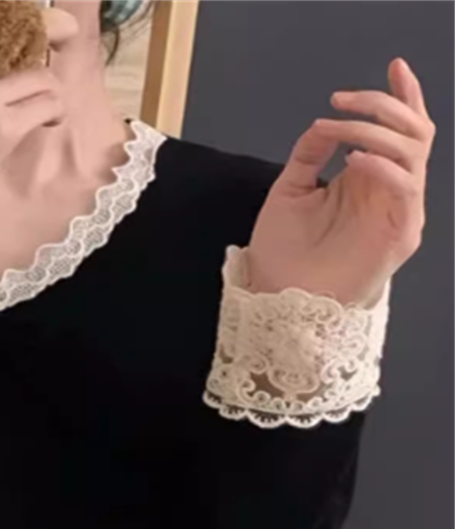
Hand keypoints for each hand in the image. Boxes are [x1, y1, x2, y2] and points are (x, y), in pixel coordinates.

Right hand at [0, 9, 77, 178]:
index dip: (13, 12)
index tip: (36, 21)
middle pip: (17, 32)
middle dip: (39, 40)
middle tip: (43, 55)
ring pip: (38, 71)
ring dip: (46, 85)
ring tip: (42, 97)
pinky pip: (46, 102)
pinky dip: (53, 109)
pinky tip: (47, 119)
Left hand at [247, 57, 435, 306]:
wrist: (278, 298)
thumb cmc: (282, 253)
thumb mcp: (289, 192)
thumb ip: (308, 155)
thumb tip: (322, 125)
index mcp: (366, 179)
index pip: (397, 131)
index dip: (401, 97)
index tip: (394, 66)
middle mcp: (386, 191)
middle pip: (413, 132)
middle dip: (384, 106)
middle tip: (344, 100)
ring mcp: (397, 212)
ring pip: (414, 152)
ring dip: (378, 132)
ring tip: (343, 132)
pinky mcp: (400, 235)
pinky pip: (407, 188)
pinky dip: (383, 167)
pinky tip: (355, 161)